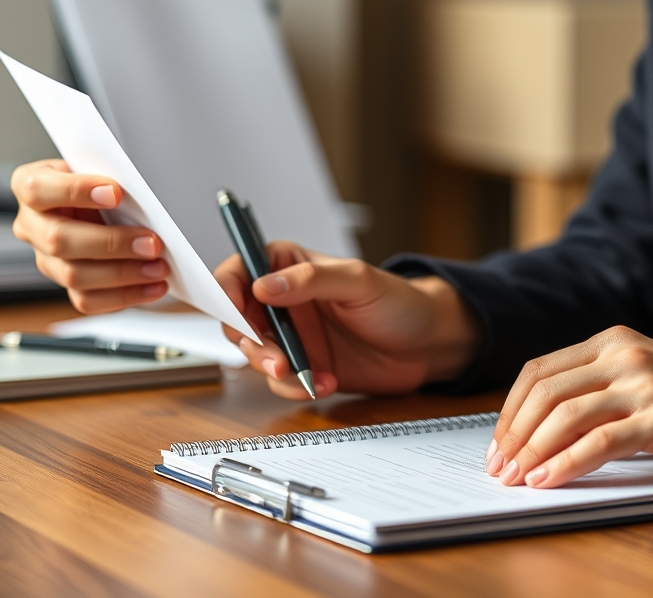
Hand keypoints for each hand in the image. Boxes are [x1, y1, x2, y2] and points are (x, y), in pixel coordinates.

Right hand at [10, 159, 169, 312]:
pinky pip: (87, 299)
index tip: (116, 193)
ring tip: (157, 267)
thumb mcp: (99, 167)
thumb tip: (141, 191)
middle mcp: (32, 224)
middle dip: (111, 243)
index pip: (37, 189)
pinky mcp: (64, 282)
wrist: (99, 201)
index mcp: (31, 185)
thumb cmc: (98, 179)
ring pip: (74, 275)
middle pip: (59, 240)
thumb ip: (108, 175)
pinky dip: (124, 295)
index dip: (76, 191)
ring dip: (122, 274)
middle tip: (150, 242)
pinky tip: (151, 286)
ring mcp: (45, 257)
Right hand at [214, 244, 481, 399]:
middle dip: (250, 342)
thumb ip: (311, 280)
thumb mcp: (358, 281)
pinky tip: (327, 381)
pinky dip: (297, 387)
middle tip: (275, 359)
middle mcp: (283, 300)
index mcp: (289, 265)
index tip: (231, 310)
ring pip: (255, 355)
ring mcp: (292, 335)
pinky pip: (281, 382)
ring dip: (273, 369)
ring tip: (303, 373)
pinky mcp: (303, 366)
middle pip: (237, 320)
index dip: (225, 290)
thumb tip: (264, 285)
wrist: (427, 345)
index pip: (239, 271)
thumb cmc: (398, 300)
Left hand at [485, 325, 652, 487]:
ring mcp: (644, 385)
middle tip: (498, 467)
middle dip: (513, 434)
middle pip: (546, 392)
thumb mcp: (643, 376)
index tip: (497, 442)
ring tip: (516, 479)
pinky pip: (600, 442)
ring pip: (566, 415)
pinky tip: (548, 480)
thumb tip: (539, 424)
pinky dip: (565, 464)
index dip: (510, 409)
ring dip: (532, 452)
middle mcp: (624, 354)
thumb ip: (598, 385)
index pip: (540, 370)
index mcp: (612, 340)